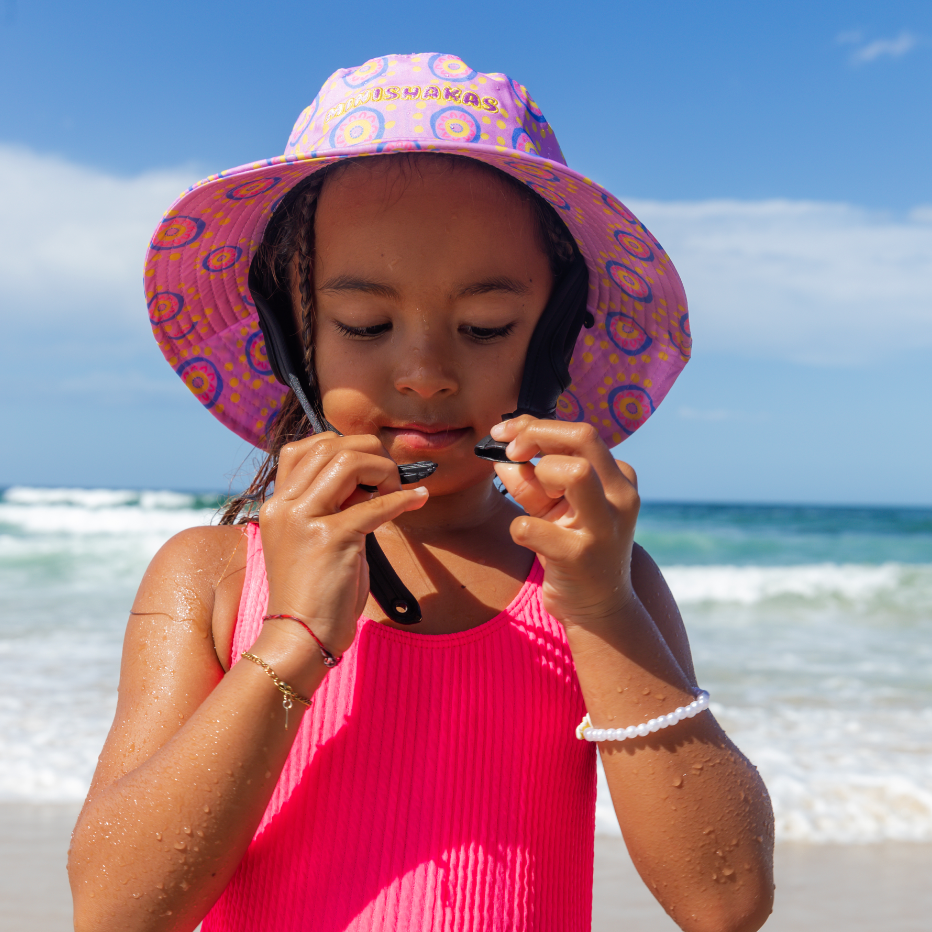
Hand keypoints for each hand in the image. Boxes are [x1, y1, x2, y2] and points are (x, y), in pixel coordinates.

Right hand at [258, 433, 428, 655]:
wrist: (299, 637)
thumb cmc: (313, 593)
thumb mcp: (313, 539)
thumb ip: (332, 507)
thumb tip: (367, 482)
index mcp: (277, 504)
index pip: (303, 447)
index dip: (340, 446)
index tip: (365, 468)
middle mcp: (284, 505)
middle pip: (329, 445)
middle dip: (369, 453)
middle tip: (388, 479)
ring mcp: (304, 519)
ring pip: (349, 462)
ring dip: (383, 470)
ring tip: (395, 492)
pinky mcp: (330, 538)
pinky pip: (375, 505)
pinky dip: (403, 500)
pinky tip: (417, 502)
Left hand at [491, 417, 639, 629]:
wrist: (597, 609)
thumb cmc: (573, 549)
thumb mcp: (553, 510)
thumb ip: (531, 481)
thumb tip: (501, 455)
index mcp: (618, 478)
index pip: (579, 433)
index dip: (535, 426)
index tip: (505, 434)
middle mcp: (620, 497)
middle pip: (583, 437)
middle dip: (536, 435)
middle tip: (510, 451)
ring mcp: (604, 527)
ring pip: (574, 472)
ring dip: (539, 476)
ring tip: (537, 503)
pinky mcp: (580, 557)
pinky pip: (531, 526)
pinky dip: (519, 527)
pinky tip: (527, 537)